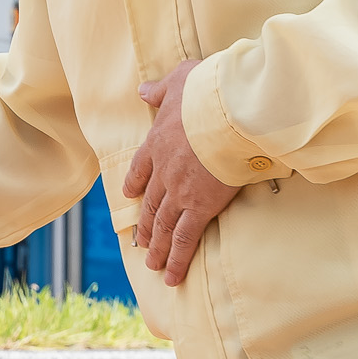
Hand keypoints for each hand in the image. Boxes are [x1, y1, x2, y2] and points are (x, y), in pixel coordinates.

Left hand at [123, 59, 242, 289]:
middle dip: (146, 226)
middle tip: (142, 243)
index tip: (131, 196)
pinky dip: (177, 260)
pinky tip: (172, 277)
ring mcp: (179, 192)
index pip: (140, 168)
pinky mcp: (199, 208)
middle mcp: (163, 171)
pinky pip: (185, 239)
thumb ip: (160, 90)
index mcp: (157, 142)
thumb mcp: (179, 81)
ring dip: (157, 248)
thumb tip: (142, 90)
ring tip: (152, 264)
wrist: (226, 113)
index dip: (135, 184)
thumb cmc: (207, 92)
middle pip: (151, 204)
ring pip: (164, 226)